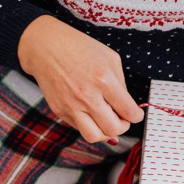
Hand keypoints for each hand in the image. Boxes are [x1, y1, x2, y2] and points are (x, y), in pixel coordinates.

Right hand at [18, 15, 144, 143]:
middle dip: (123, 126)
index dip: (136, 116)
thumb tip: (125, 104)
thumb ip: (120, 82)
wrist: (47, 47)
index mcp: (103, 79)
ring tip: (108, 122)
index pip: (127, 110)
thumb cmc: (80, 47)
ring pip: (94, 136)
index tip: (136, 115)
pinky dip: (89, 124)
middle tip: (123, 119)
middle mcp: (87, 96)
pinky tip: (92, 112)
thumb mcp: (109, 57)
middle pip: (113, 128)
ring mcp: (71, 106)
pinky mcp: (60, 111)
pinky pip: (79, 128)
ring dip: (106, 133)